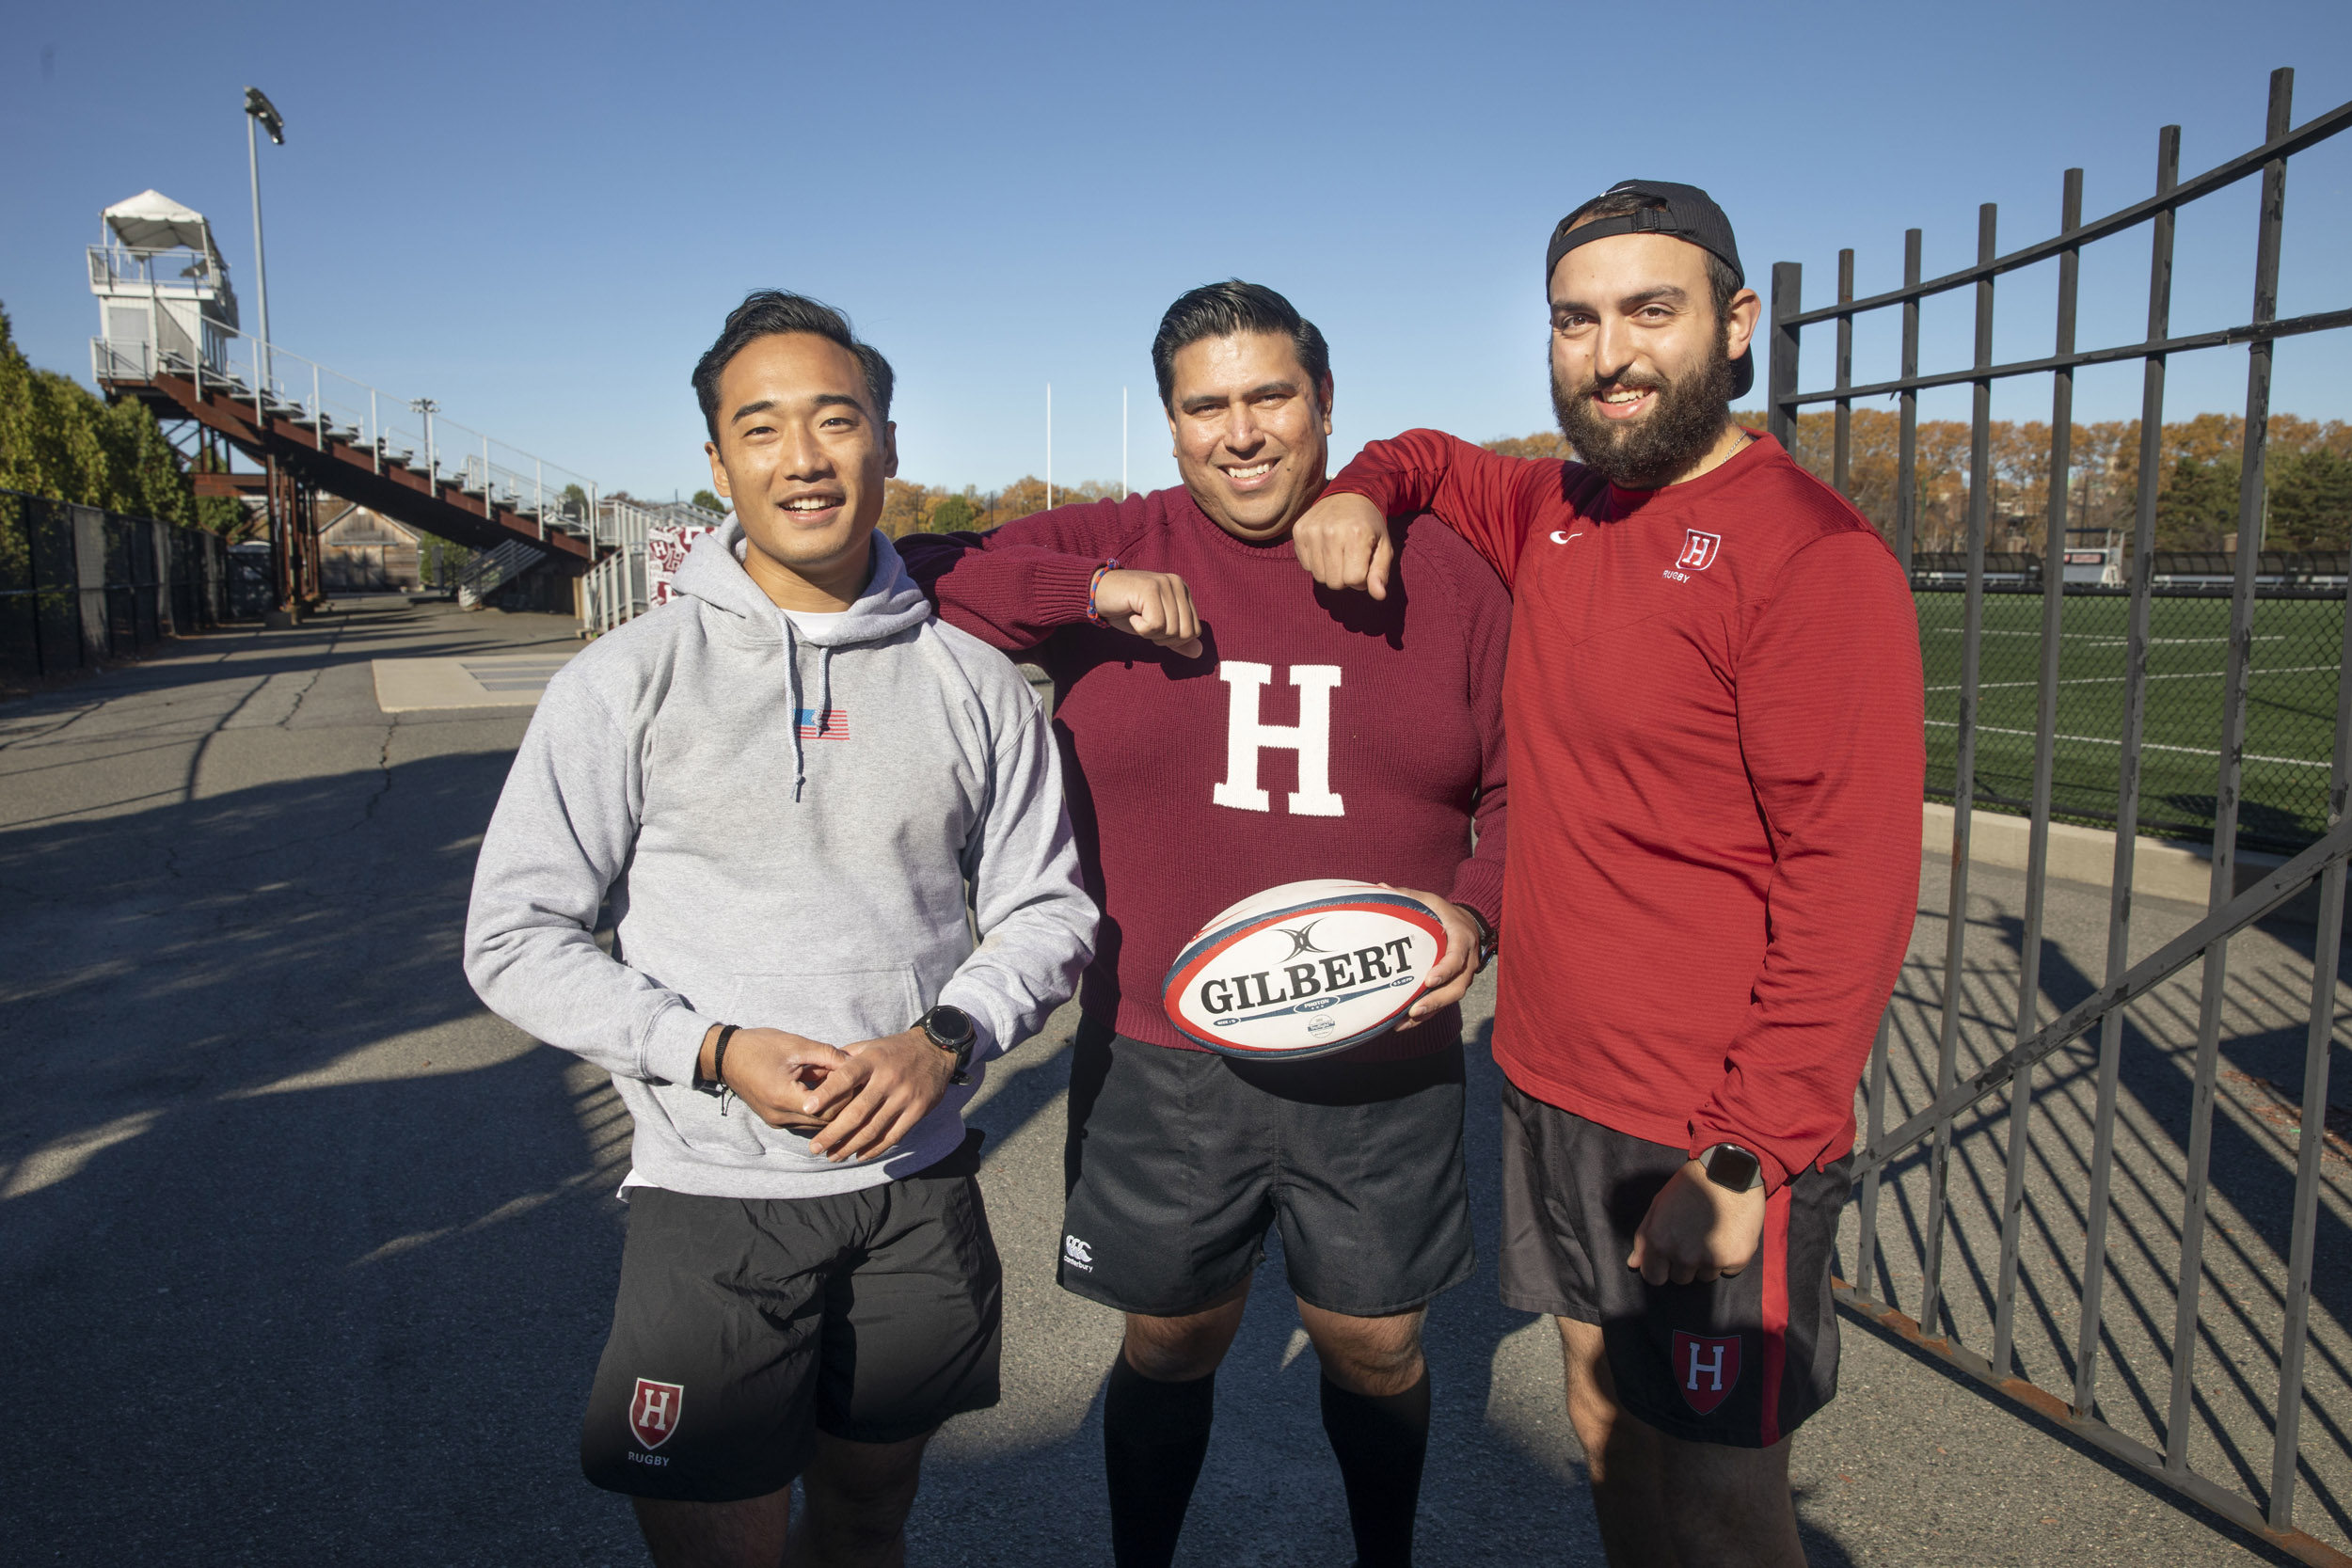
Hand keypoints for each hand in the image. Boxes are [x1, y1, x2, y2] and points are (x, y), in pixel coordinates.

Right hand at [704, 1026, 854, 1131]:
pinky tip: (826, 1093)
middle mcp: (779, 1116)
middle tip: (858, 1087)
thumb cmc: (760, 1046)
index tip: (858, 1080)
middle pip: (824, 1122)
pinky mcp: (775, 1119)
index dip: (847, 1097)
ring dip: (830, 1109)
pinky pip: (804, 1121)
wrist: (726, 1055)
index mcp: (784, 1097)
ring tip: (844, 1089)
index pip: (829, 1110)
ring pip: (815, 1125)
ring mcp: (776, 1121)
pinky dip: (817, 1110)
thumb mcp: (796, 1044)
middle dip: (843, 1105)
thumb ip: (828, 1055)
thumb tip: (855, 1063)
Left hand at [804, 1027, 956, 1161]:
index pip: (846, 1077)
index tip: (807, 1109)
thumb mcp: (869, 1046)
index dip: (826, 1093)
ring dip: (850, 1146)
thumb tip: (815, 1075)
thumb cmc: (894, 1050)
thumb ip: (843, 1060)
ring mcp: (905, 1097)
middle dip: (833, 1133)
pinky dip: (874, 1149)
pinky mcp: (918, 1111)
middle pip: (857, 1112)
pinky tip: (859, 1155)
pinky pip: (893, 1135)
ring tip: (832, 1156)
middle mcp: (888, 1079)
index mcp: (873, 1060)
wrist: (937, 1050)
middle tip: (814, 1147)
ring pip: (873, 1129)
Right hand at [1095, 569, 1202, 657]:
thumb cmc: (1126, 610)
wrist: (1097, 594)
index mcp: (1183, 591)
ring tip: (1137, 617)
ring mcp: (1164, 584)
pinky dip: (1141, 628)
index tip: (1153, 626)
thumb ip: (1177, 639)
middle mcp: (1177, 584)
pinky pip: (1156, 625)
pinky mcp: (1150, 589)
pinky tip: (1132, 614)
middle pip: (1186, 632)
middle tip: (1144, 623)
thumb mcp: (1155, 628)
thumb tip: (1198, 653)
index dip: (1172, 639)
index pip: (1194, 630)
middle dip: (1163, 638)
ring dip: (1150, 632)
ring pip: (1171, 630)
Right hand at [1291, 491, 1393, 599]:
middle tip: (1351, 559)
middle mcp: (1331, 532)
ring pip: (1319, 577)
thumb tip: (1379, 595)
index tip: (1364, 564)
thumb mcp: (1383, 547)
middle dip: (1345, 577)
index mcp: (1357, 535)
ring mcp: (1312, 531)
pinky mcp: (1298, 531)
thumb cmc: (1370, 525)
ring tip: (1339, 553)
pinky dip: (1317, 562)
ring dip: (1331, 571)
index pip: (1354, 580)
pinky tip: (1325, 547)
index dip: (1361, 579)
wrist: (1349, 494)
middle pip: (1335, 583)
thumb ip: (1381, 572)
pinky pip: (1306, 566)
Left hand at [1383, 885, 1483, 1030]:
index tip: (1429, 979)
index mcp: (1462, 938)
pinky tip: (1405, 1024)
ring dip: (1430, 1012)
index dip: (1446, 969)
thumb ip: (1406, 896)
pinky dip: (1427, 1014)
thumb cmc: (1443, 912)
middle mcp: (1467, 960)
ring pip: (1451, 999)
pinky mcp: (1455, 985)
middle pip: (1457, 987)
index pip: (1457, 957)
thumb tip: (1380, 888)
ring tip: (1406, 1022)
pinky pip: (1444, 1003)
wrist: (1468, 923)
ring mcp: (1463, 976)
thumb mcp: (1429, 900)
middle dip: (1437, 1000)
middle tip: (1415, 1010)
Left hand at [1627, 1161, 1766, 1285]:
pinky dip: (1728, 1258)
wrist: (1730, 1173)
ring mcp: (1712, 1260)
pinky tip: (1728, 1235)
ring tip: (1712, 1233)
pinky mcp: (1736, 1259)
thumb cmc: (1690, 1186)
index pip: (1654, 1278)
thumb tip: (1634, 1264)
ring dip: (1707, 1262)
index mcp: (1660, 1243)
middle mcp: (1684, 1256)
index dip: (1660, 1268)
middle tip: (1693, 1237)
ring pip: (1705, 1276)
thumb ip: (1644, 1237)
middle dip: (1684, 1264)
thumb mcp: (1659, 1205)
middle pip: (1681, 1279)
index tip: (1668, 1257)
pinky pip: (1728, 1271)